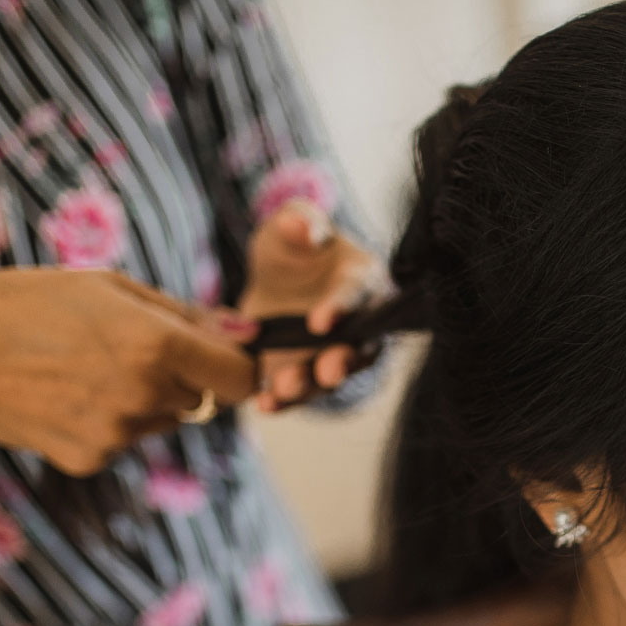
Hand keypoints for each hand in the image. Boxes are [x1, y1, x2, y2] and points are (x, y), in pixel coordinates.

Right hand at [0, 268, 258, 474]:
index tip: (216, 359)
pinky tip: (60, 395)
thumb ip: (185, 315)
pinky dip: (104, 421)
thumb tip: (248, 333)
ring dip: (140, 399)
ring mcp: (117, 433)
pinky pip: (122, 440)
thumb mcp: (108, 288)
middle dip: (177, 377)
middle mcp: (143, 393)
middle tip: (117, 349)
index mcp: (156, 343)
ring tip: (81, 368)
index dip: (233, 368)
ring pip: (161, 419)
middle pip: (198, 399)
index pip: (239, 377)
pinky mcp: (90, 459)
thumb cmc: (27, 302)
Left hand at [237, 199, 387, 411]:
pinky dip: (283, 402)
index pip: (358, 294)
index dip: (342, 308)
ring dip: (309, 386)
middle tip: (327, 371)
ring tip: (283, 389)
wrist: (277, 282)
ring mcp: (332, 355)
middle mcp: (358, 324)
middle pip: (358, 348)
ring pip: (330, 378)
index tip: (319, 321)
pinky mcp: (305, 375)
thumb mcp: (290, 225)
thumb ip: (299, 221)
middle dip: (341, 361)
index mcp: (361, 280)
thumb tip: (300, 226)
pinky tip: (264, 405)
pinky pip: (299, 394)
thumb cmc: (295, 248)